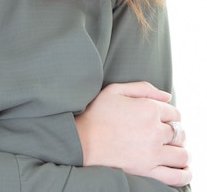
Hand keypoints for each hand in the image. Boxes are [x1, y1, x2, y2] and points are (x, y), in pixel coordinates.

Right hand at [75, 81, 191, 187]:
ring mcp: (153, 152)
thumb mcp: (116, 90)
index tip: (161, 118)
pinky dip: (184, 173)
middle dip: (175, 132)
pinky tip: (183, 169)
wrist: (82, 141)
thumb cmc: (96, 113)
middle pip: (179, 132)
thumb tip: (167, 95)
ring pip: (182, 154)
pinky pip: (176, 176)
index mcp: (149, 108)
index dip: (169, 115)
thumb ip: (143, 88)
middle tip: (165, 134)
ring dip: (181, 150)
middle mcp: (155, 130)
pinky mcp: (148, 171)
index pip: (174, 113)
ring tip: (173, 150)